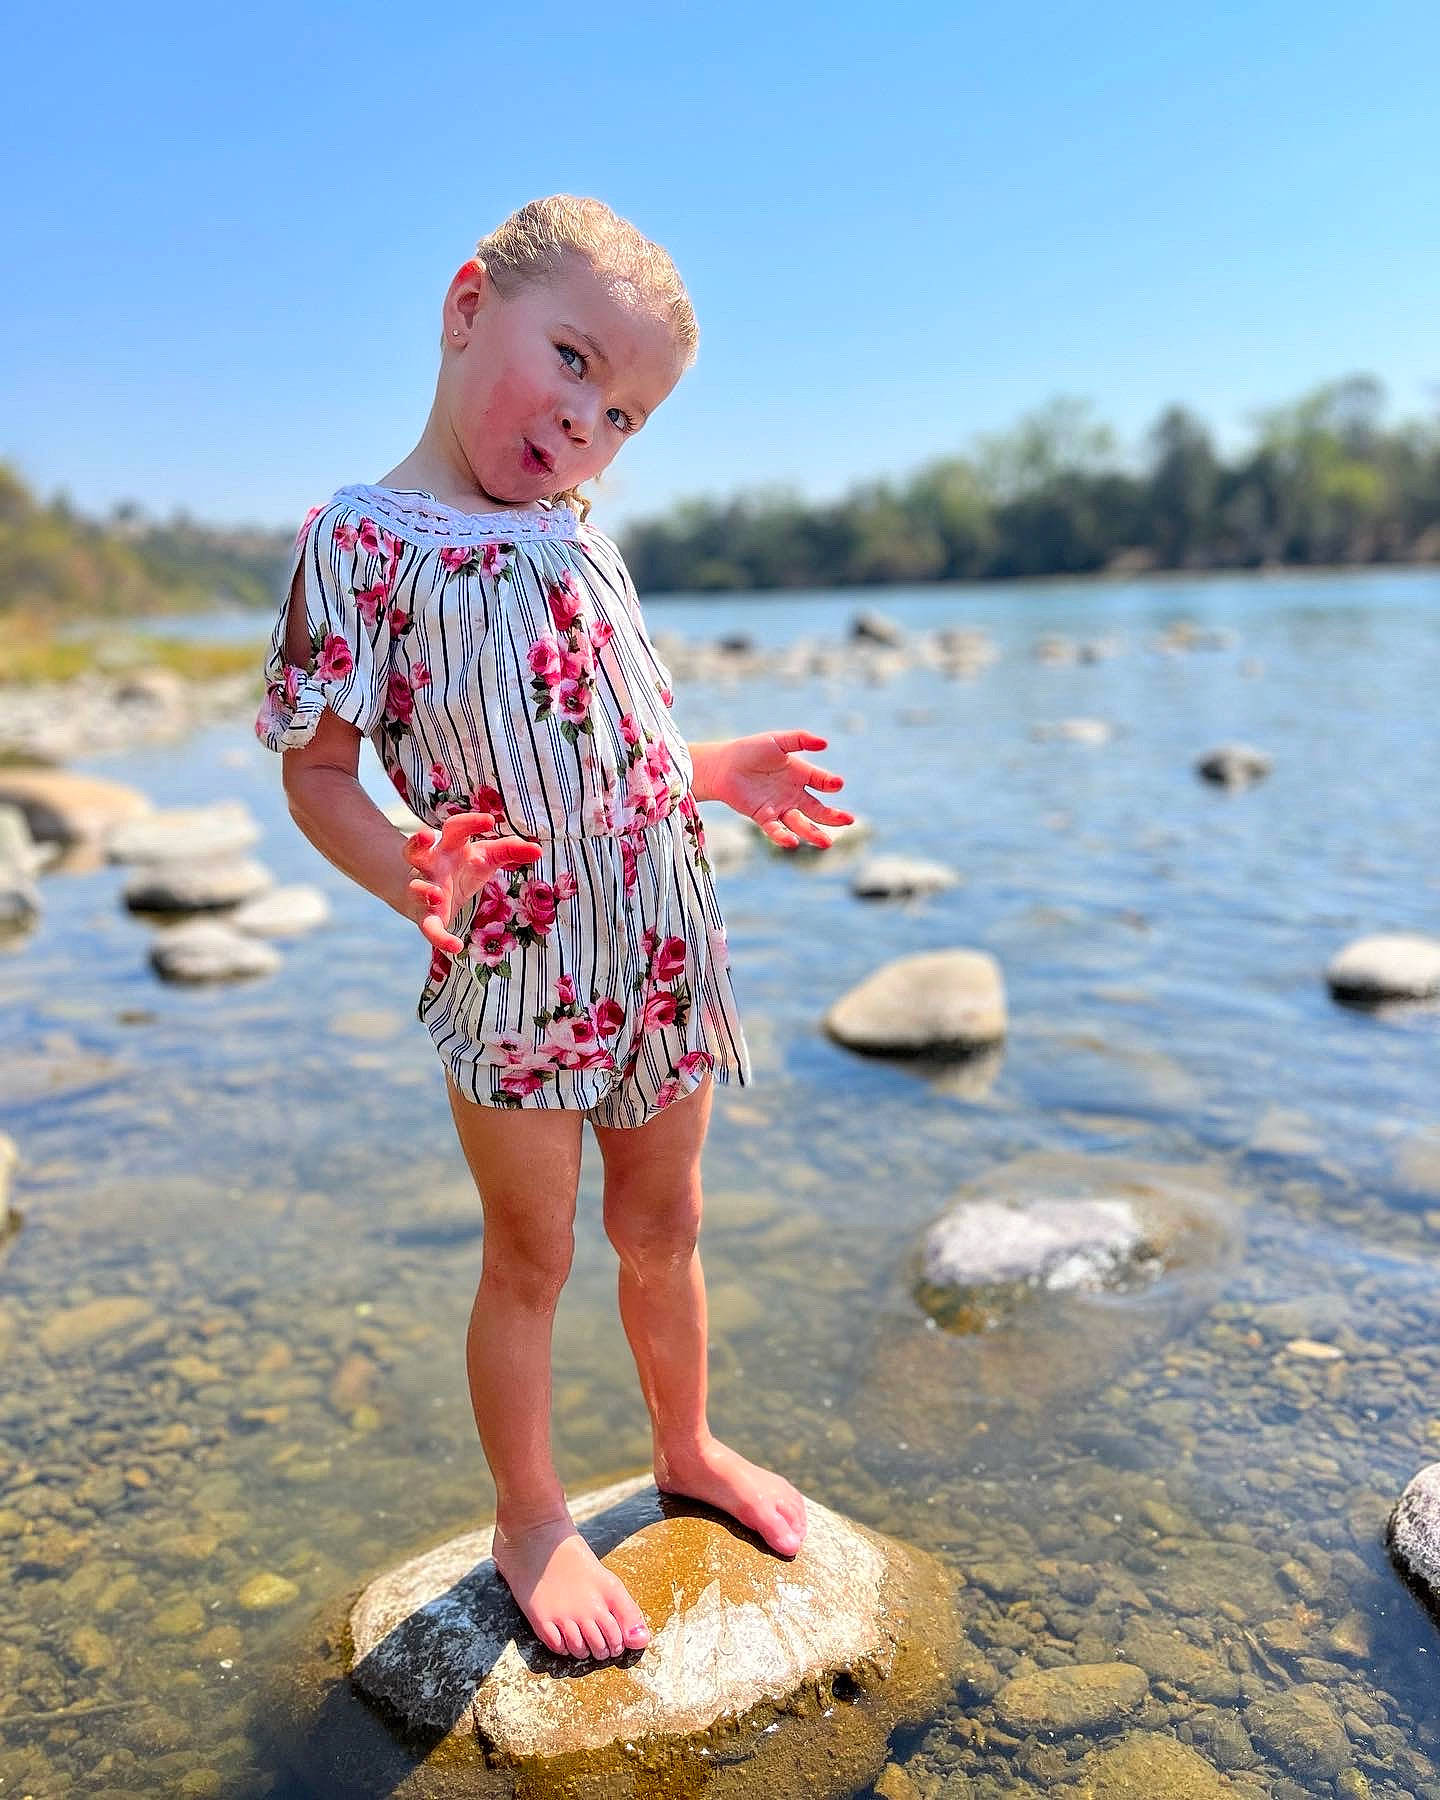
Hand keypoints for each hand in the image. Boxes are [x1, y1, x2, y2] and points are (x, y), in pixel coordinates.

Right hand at [402, 811, 541, 952]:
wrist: (433, 894)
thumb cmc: (463, 867)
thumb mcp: (488, 857)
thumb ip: (510, 851)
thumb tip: (537, 850)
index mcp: (449, 846)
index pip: (455, 828)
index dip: (470, 822)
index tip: (489, 820)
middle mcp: (431, 865)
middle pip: (416, 849)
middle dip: (417, 842)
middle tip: (425, 835)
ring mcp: (425, 889)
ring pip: (416, 887)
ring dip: (423, 890)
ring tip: (437, 895)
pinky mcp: (425, 916)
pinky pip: (429, 927)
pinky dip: (439, 937)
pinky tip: (455, 947)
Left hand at [707, 731, 852, 849]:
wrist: (723, 765)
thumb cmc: (750, 750)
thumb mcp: (777, 741)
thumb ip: (800, 740)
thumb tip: (825, 744)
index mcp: (800, 775)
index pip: (821, 781)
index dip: (830, 783)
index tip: (836, 784)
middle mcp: (793, 794)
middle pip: (817, 809)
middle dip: (833, 816)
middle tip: (849, 820)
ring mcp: (780, 807)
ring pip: (800, 823)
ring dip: (813, 833)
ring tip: (827, 842)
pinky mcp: (763, 816)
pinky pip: (775, 829)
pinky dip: (783, 836)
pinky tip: (792, 842)